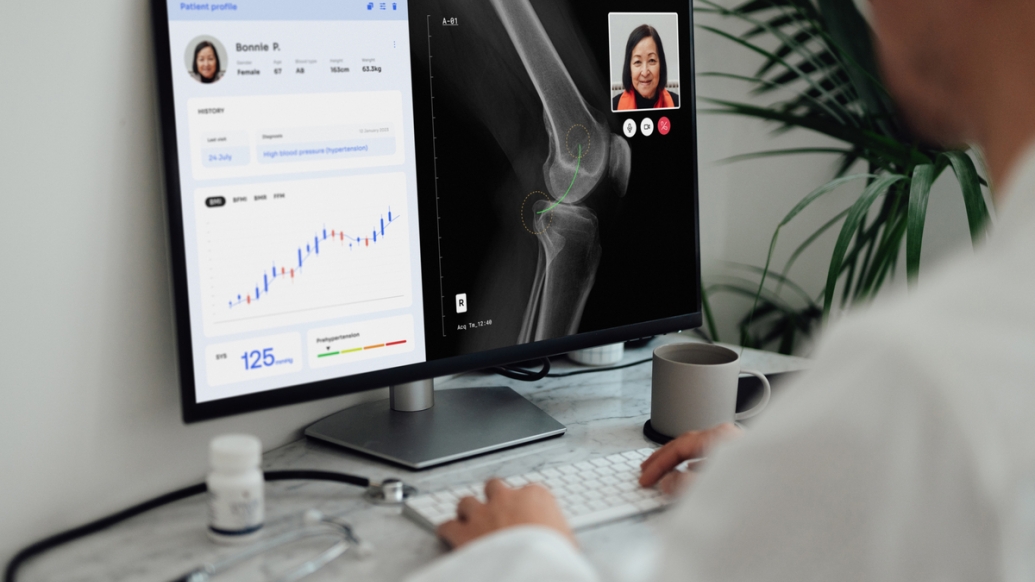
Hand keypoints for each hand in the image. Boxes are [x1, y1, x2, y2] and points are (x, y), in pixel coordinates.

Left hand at [436, 479, 575, 549]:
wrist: (533, 566)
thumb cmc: (554, 555)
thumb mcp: (567, 542)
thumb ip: (558, 534)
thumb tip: (562, 545)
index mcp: (536, 496)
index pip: (528, 490)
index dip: (524, 504)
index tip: (525, 514)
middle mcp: (507, 498)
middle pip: (494, 487)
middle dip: (492, 498)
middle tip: (494, 512)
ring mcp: (483, 512)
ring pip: (466, 501)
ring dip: (467, 512)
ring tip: (469, 523)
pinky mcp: (463, 532)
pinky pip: (447, 525)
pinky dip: (447, 531)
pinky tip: (449, 537)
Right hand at [639, 423, 742, 494]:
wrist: (790, 496)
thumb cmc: (751, 485)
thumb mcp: (710, 487)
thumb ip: (683, 485)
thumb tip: (667, 482)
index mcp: (716, 437)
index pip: (677, 448)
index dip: (657, 465)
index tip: (645, 478)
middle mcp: (724, 435)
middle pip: (685, 443)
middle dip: (663, 458)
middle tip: (646, 469)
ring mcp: (733, 443)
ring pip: (696, 448)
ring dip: (677, 460)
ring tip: (663, 469)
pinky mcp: (740, 455)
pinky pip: (708, 453)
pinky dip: (693, 462)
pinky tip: (691, 469)